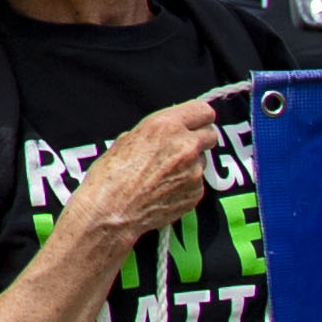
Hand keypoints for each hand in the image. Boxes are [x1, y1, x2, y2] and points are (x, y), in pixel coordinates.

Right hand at [70, 95, 222, 242]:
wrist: (111, 211)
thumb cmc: (111, 175)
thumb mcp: (126, 139)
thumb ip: (154, 133)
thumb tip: (163, 135)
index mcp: (166, 125)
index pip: (203, 110)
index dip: (198, 117)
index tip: (195, 122)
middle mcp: (185, 145)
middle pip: (210, 134)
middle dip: (198, 139)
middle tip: (182, 147)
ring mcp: (194, 171)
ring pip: (202, 160)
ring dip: (190, 163)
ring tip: (165, 174)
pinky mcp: (196, 193)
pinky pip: (197, 182)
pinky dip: (185, 184)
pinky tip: (165, 189)